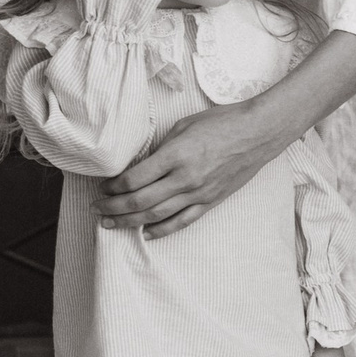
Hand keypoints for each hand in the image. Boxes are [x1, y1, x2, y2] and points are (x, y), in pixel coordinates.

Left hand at [96, 103, 277, 235]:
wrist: (258, 133)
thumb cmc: (222, 122)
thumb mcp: (184, 127)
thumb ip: (162, 149)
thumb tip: (142, 165)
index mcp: (175, 155)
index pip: (134, 179)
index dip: (113, 186)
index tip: (103, 186)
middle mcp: (185, 178)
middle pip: (139, 201)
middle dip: (113, 207)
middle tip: (96, 208)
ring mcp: (198, 193)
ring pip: (156, 216)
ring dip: (129, 222)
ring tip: (110, 223)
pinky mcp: (210, 201)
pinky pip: (182, 221)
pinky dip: (162, 230)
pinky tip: (146, 233)